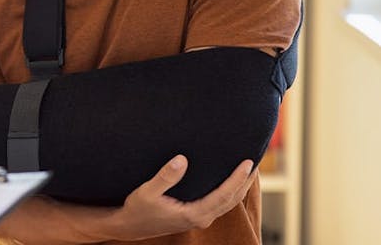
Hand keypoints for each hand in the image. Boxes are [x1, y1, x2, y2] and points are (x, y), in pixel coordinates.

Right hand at [107, 155, 256, 240]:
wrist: (131, 226)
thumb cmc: (138, 209)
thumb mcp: (147, 191)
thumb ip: (165, 176)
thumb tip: (182, 159)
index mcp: (194, 214)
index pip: (223, 195)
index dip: (237, 179)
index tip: (247, 163)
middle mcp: (201, 218)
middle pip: (232, 200)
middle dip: (245, 181)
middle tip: (255, 161)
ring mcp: (200, 218)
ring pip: (228, 203)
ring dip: (239, 187)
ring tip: (248, 169)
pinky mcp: (196, 215)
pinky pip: (220, 203)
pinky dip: (229, 191)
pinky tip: (229, 180)